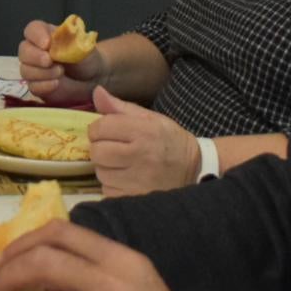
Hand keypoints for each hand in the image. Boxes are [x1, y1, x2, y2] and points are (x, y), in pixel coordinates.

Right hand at [18, 19, 106, 104]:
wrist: (92, 79)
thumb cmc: (86, 58)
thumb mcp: (84, 45)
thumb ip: (72, 39)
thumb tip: (62, 37)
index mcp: (45, 34)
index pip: (32, 30)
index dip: (36, 35)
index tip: (47, 44)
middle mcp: (35, 50)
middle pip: (23, 50)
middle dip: (35, 56)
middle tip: (49, 61)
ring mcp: (34, 69)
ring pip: (25, 70)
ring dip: (42, 72)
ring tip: (61, 72)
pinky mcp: (37, 85)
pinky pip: (32, 86)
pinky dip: (43, 85)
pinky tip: (56, 84)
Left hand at [84, 86, 199, 196]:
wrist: (194, 169)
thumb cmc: (168, 140)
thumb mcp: (150, 118)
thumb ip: (120, 107)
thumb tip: (96, 92)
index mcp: (143, 131)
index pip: (100, 128)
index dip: (98, 129)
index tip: (107, 132)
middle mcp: (140, 156)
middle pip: (97, 152)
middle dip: (101, 149)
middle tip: (114, 149)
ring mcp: (138, 180)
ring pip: (101, 173)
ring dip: (107, 168)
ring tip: (123, 164)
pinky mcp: (135, 198)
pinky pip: (108, 190)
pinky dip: (113, 185)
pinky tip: (127, 179)